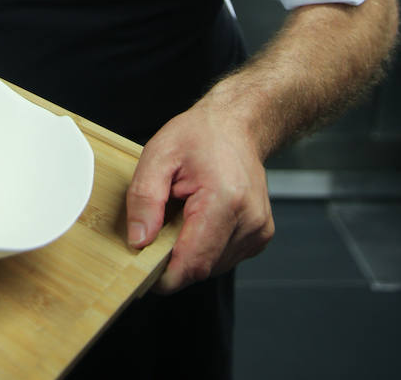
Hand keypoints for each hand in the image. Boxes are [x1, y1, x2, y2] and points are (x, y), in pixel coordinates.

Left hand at [125, 100, 274, 293]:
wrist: (236, 125)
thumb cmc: (200, 135)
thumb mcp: (158, 154)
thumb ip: (144, 198)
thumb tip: (139, 241)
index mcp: (225, 200)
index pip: (193, 262)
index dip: (164, 274)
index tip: (142, 269)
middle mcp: (249, 220)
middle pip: (201, 268)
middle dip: (174, 257)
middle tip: (159, 225)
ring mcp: (259, 231)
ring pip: (213, 266)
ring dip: (191, 250)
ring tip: (185, 214)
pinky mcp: (260, 236)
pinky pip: (224, 257)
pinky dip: (206, 245)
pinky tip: (202, 217)